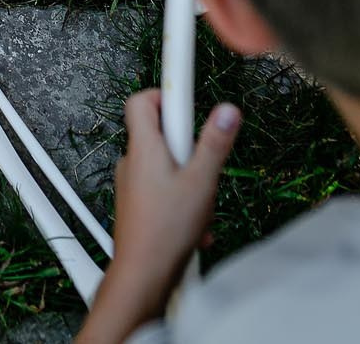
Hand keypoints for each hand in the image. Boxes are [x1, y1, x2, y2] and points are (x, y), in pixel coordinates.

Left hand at [76, 91, 240, 341]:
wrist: (143, 275)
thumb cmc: (166, 230)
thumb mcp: (201, 181)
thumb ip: (215, 144)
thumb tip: (226, 109)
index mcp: (144, 146)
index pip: (142, 99)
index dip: (164, 91)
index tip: (183, 85)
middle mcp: (133, 160)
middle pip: (160, 132)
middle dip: (187, 145)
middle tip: (202, 164)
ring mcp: (133, 184)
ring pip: (165, 165)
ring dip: (187, 178)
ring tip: (200, 203)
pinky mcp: (137, 205)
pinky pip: (162, 190)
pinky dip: (181, 200)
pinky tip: (196, 225)